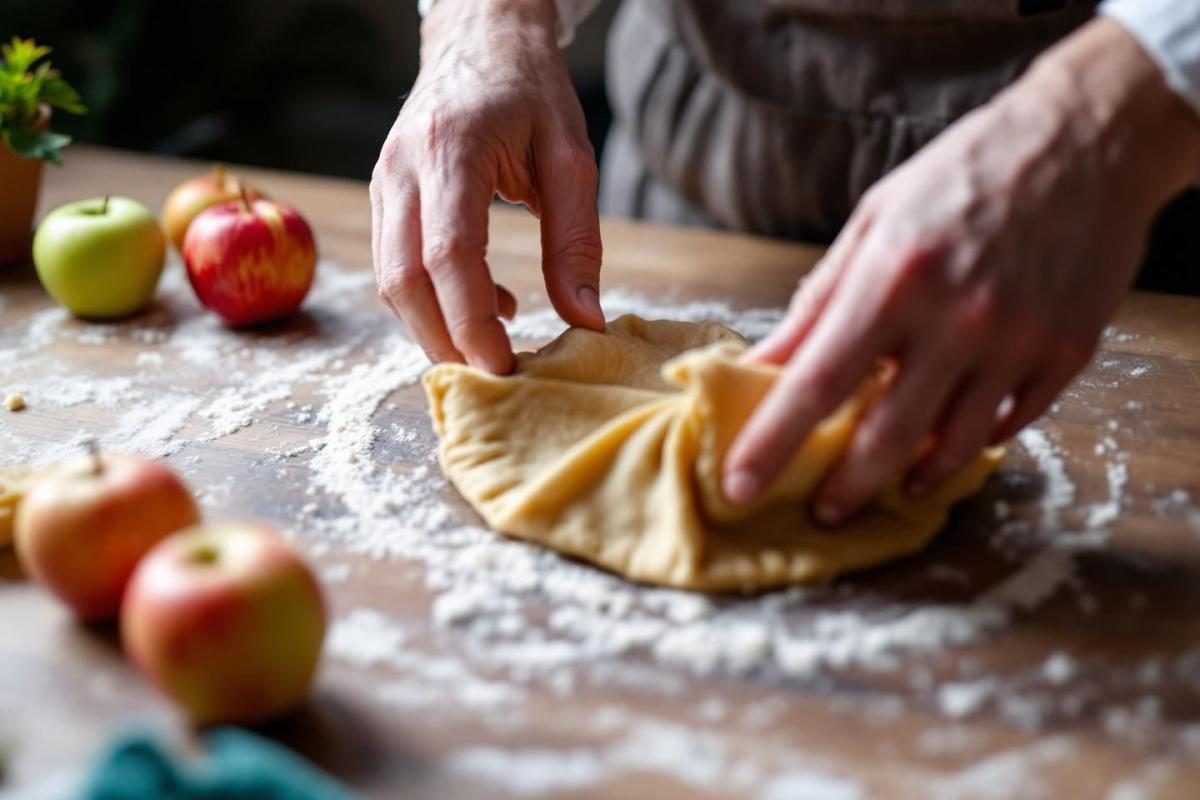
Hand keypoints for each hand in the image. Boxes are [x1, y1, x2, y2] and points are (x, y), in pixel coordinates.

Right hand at [370, 0, 604, 372]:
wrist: (480, 37)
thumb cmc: (530, 91)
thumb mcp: (571, 158)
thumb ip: (576, 240)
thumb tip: (585, 318)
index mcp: (451, 149)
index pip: (448, 256)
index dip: (472, 321)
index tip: (507, 365)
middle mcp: (403, 168)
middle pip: (404, 281)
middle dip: (446, 342)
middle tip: (498, 376)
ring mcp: (383, 181)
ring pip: (389, 281)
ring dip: (436, 329)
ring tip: (496, 345)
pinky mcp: (383, 195)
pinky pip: (394, 266)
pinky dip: (431, 303)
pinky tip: (486, 305)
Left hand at [723, 18, 1199, 523]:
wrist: (1086, 137)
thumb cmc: (963, 174)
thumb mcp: (875, 221)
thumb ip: (819, 300)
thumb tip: (765, 364)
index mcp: (894, 278)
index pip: (817, 384)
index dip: (772, 444)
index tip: (739, 486)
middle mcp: (956, 318)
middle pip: (886, 437)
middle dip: (844, 489)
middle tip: (821, 511)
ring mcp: (1019, 341)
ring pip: (954, 446)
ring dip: (911, 478)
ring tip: (886, 486)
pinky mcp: (1069, 352)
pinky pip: (1012, 424)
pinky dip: (974, 443)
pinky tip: (951, 444)